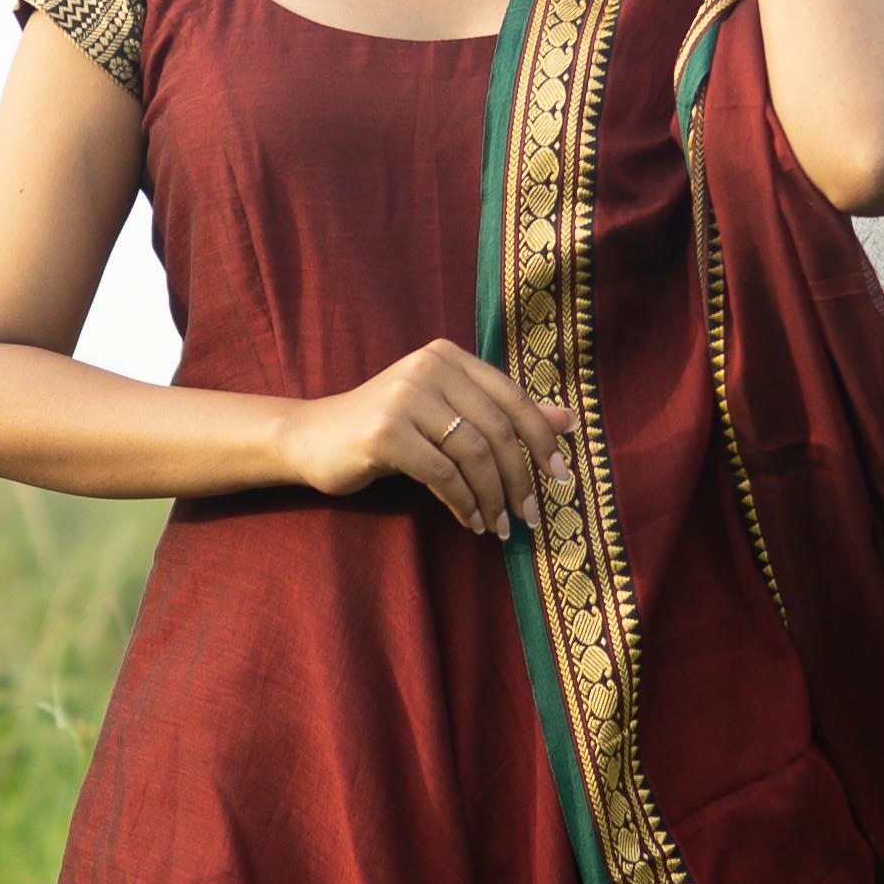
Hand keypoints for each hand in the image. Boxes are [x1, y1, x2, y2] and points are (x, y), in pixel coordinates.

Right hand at [282, 337, 572, 539]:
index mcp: (448, 356)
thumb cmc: (388, 430)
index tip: (560, 478)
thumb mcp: (448, 415)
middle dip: (520, 480)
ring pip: (474, 454)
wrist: (313, 438)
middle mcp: (429, 367)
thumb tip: (569, 420)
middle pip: (497, 429)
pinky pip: (443, 475)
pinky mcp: (385, 432)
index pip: (512, 397)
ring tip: (499, 527)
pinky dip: (464, 504)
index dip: (542, 439)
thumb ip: (503, 414)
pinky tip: (470, 521)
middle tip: (528, 517)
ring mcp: (404, 397)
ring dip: (493, 498)